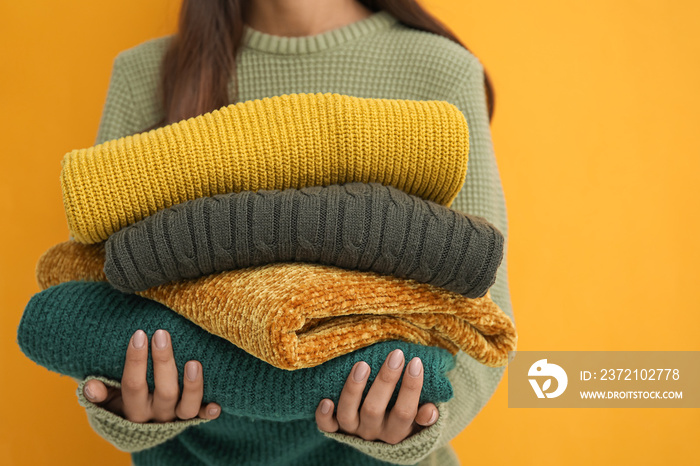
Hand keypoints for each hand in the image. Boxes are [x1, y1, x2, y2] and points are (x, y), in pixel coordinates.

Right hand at [81, 329, 220, 422]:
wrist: (137, 429)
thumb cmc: (121, 403)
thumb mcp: (107, 402)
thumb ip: (100, 394)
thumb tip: (90, 386)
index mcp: (131, 410)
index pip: (133, 385)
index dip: (135, 361)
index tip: (139, 334)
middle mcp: (155, 416)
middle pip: (164, 392)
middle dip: (163, 363)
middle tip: (162, 334)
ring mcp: (175, 418)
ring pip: (186, 407)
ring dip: (192, 386)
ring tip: (194, 362)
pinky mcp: (191, 419)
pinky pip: (201, 417)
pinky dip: (209, 412)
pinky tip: (217, 405)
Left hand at [315, 349, 438, 444]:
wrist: (379, 439)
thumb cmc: (402, 419)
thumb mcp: (419, 423)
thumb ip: (426, 417)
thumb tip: (430, 411)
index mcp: (397, 432)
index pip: (405, 412)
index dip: (411, 388)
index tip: (416, 362)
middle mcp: (373, 433)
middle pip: (375, 409)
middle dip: (385, 381)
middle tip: (396, 355)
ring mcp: (352, 431)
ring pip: (348, 414)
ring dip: (353, 389)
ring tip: (363, 364)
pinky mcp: (335, 429)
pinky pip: (327, 426)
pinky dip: (324, 416)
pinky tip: (325, 400)